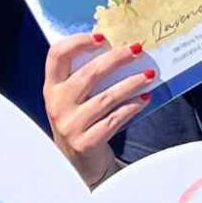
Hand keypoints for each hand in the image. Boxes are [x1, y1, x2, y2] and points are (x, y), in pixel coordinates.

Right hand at [42, 32, 152, 187]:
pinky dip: (131, 107)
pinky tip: (144, 98)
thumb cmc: (79, 122)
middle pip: (88, 74)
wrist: (78, 165)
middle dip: (116, 59)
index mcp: (52, 87)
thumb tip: (119, 50)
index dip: (78, 42)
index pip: (57, 55)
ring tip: (150, 74)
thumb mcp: (72, 99)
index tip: (102, 37)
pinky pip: (114, 120)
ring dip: (131, 83)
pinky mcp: (85, 142)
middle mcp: (57, 104)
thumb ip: (85, 77)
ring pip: (106, 98)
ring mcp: (70, 125)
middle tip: (137, 49)